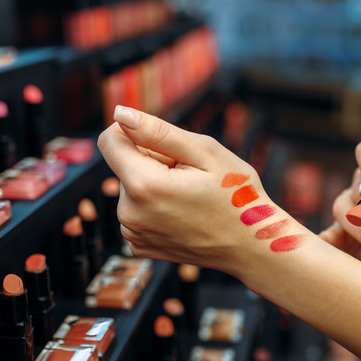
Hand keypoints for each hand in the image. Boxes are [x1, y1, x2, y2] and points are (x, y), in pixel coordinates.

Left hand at [98, 106, 309, 276]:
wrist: (251, 246)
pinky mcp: (138, 245)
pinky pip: (136, 210)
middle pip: (124, 164)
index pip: (109, 140)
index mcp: (143, 186)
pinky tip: (182, 214)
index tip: (163, 143)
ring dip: (154, 184)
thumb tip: (121, 113)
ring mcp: (132, 233)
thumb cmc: (236, 196)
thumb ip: (157, 131)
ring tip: (188, 198)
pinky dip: (154, 207)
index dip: (135, 133)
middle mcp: (129, 213)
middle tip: (189, 177)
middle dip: (152, 162)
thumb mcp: (205, 152)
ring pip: (131, 187)